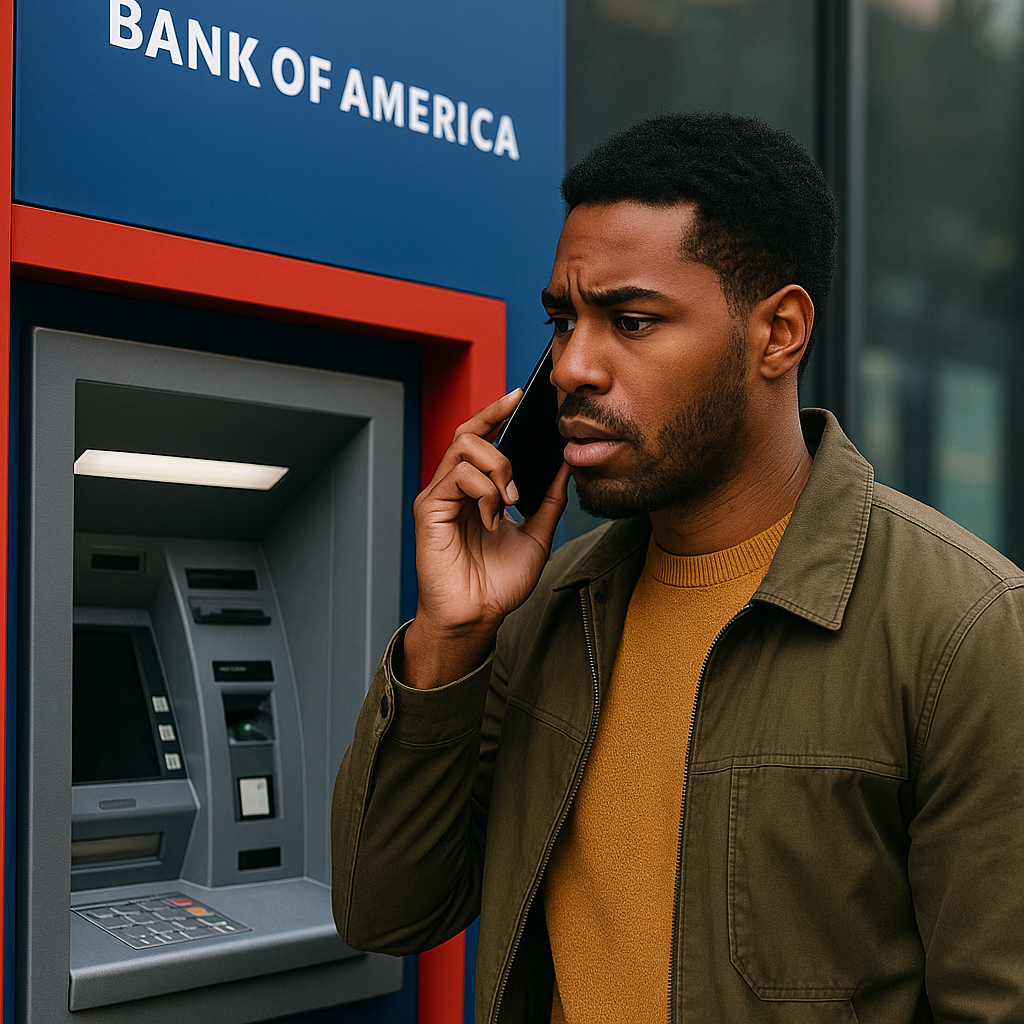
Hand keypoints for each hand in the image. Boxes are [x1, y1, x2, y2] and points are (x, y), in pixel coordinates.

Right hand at [398, 390, 570, 687]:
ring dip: (497, 467)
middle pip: (469, 432)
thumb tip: (565, 462)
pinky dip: (483, 492)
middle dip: (499, 430)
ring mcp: (440, 496)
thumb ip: (549, 498)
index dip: (498, 411)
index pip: (482, 436)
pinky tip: (492, 518)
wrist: (478, 617)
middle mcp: (454, 486)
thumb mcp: (538, 534)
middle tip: (520, 458)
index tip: (522, 395)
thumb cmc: (498, 583)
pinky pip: (457, 477)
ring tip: (510, 499)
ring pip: (464, 448)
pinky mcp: (429, 509)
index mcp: (476, 488)